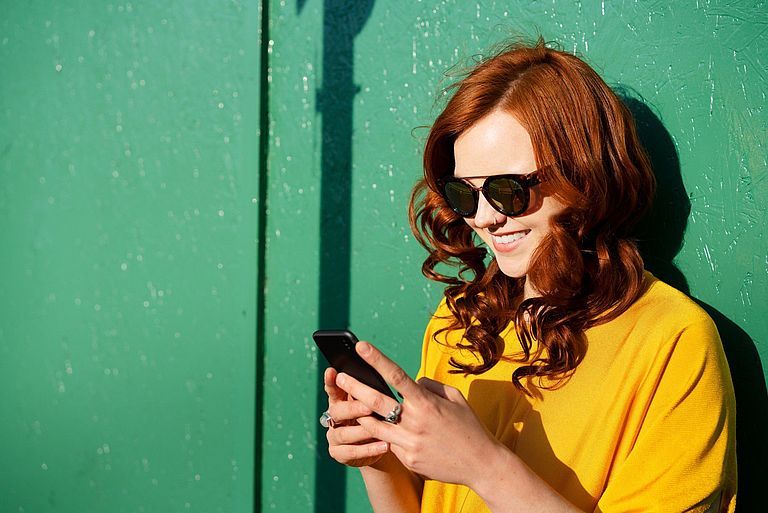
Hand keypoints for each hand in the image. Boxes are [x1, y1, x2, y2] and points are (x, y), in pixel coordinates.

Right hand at [323, 367, 389, 466]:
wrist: (376, 445)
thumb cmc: (377, 417)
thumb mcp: (375, 404)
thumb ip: (372, 393)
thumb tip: (384, 377)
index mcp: (339, 401)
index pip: (332, 389)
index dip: (330, 381)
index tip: (332, 371)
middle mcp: (333, 417)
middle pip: (337, 411)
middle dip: (353, 409)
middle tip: (369, 407)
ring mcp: (333, 436)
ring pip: (343, 433)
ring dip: (362, 431)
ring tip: (378, 430)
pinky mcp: (338, 453)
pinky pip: (351, 452)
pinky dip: (369, 449)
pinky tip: (384, 446)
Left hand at [334, 341, 499, 487]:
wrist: (481, 464)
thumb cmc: (468, 426)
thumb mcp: (454, 397)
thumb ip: (429, 385)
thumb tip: (410, 381)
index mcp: (427, 403)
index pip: (396, 376)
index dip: (376, 359)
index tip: (361, 346)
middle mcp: (415, 423)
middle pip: (375, 401)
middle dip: (354, 387)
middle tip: (339, 377)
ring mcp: (409, 444)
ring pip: (374, 426)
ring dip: (360, 414)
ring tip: (350, 403)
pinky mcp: (408, 460)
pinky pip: (390, 443)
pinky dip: (385, 435)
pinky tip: (381, 429)